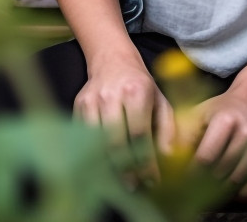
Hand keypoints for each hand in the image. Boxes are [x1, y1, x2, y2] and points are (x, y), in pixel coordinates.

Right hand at [74, 54, 175, 183]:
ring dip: (109, 164)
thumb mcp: (161, 103)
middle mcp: (111, 95)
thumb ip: (167, 132)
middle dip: (126, 168)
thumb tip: (167, 162)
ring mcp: (91, 100)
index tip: (152, 180)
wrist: (112, 60)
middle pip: (115, 140)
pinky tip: (105, 166)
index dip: (145, 161)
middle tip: (135, 186)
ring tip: (120, 181)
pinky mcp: (78, 105)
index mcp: (136, 92)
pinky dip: (94, 154)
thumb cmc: (141, 86)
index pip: (140, 134)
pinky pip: (84, 136)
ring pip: (96, 140)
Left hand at [185, 89, 246, 196]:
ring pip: (237, 177)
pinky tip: (231, 190)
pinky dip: (243, 188)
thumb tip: (171, 160)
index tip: (181, 178)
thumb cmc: (219, 108)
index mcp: (225, 120)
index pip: (206, 156)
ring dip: (221, 185)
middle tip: (192, 187)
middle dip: (205, 180)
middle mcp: (245, 134)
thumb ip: (184, 134)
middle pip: (221, 169)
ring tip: (208, 189)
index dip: (192, 171)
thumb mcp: (197, 113)